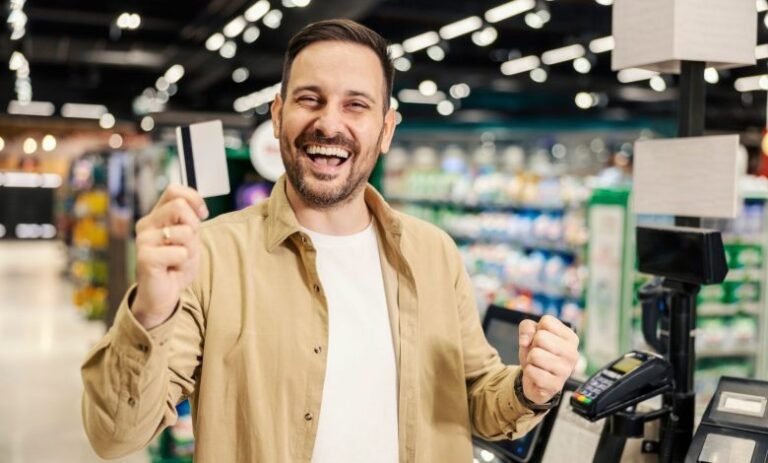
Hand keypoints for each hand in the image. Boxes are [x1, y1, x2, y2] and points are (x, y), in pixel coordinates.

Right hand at [132, 184, 207, 328]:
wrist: (163, 295)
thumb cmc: (176, 265)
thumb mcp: (189, 238)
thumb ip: (191, 220)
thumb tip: (198, 207)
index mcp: (156, 216)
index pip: (174, 190)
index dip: (194, 199)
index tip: (202, 214)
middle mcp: (146, 225)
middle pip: (180, 207)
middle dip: (194, 228)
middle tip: (188, 247)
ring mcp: (143, 241)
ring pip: (185, 232)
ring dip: (190, 250)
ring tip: (178, 261)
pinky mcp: (145, 258)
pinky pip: (180, 252)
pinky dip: (184, 264)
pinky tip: (172, 271)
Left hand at [518, 315, 579, 403]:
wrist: (535, 379)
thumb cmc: (537, 352)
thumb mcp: (530, 334)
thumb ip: (527, 326)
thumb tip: (525, 341)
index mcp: (571, 337)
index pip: (547, 322)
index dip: (537, 330)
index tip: (541, 341)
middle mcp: (573, 353)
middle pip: (540, 337)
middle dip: (533, 346)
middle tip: (539, 354)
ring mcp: (566, 371)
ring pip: (535, 355)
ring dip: (530, 360)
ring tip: (538, 365)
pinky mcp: (556, 385)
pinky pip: (531, 371)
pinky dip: (529, 373)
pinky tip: (538, 376)